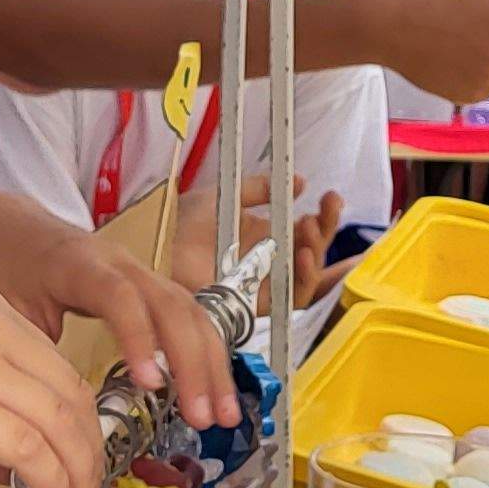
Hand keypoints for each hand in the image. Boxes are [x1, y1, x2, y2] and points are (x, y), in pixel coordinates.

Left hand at [0, 191, 235, 427]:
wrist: (10, 230)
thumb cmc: (6, 265)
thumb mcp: (4, 309)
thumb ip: (32, 352)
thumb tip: (51, 409)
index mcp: (79, 265)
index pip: (121, 297)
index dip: (140, 338)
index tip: (151, 383)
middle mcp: (121, 264)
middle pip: (172, 306)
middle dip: (194, 363)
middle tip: (202, 415)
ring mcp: (142, 274)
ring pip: (191, 313)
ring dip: (211, 365)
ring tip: (222, 414)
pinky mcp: (151, 289)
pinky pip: (189, 318)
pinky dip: (205, 356)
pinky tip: (214, 392)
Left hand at [169, 178, 350, 310]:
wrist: (158, 248)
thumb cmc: (183, 225)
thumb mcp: (225, 194)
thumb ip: (259, 188)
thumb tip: (299, 181)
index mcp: (264, 237)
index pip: (303, 230)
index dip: (322, 216)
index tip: (330, 197)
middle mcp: (268, 262)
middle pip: (310, 252)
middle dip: (325, 230)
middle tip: (326, 208)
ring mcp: (262, 285)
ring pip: (305, 276)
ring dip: (316, 252)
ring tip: (312, 228)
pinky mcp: (255, 306)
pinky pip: (289, 300)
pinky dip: (302, 279)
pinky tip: (302, 255)